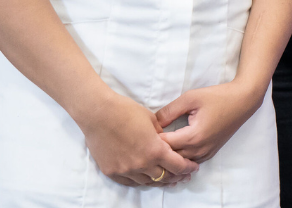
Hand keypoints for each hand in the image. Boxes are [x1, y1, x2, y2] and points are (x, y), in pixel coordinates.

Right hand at [75, 90, 197, 187]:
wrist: (98, 113)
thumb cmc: (125, 111)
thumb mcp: (151, 119)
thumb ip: (161, 135)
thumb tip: (164, 142)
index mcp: (155, 151)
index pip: (177, 166)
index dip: (188, 168)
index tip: (193, 168)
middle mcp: (141, 164)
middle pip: (164, 178)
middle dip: (176, 177)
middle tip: (182, 176)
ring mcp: (125, 170)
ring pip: (146, 182)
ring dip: (158, 180)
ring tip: (165, 178)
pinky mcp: (111, 171)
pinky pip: (129, 182)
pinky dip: (139, 180)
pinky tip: (144, 178)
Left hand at [155, 80, 265, 164]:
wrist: (243, 101)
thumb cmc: (217, 97)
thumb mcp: (190, 98)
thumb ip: (169, 111)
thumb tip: (152, 123)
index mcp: (193, 137)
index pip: (164, 146)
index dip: (151, 140)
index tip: (143, 131)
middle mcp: (199, 150)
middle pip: (170, 158)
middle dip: (158, 150)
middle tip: (146, 139)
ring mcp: (206, 154)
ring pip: (180, 162)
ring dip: (168, 155)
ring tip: (157, 145)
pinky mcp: (210, 153)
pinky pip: (190, 161)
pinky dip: (179, 157)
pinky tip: (171, 149)